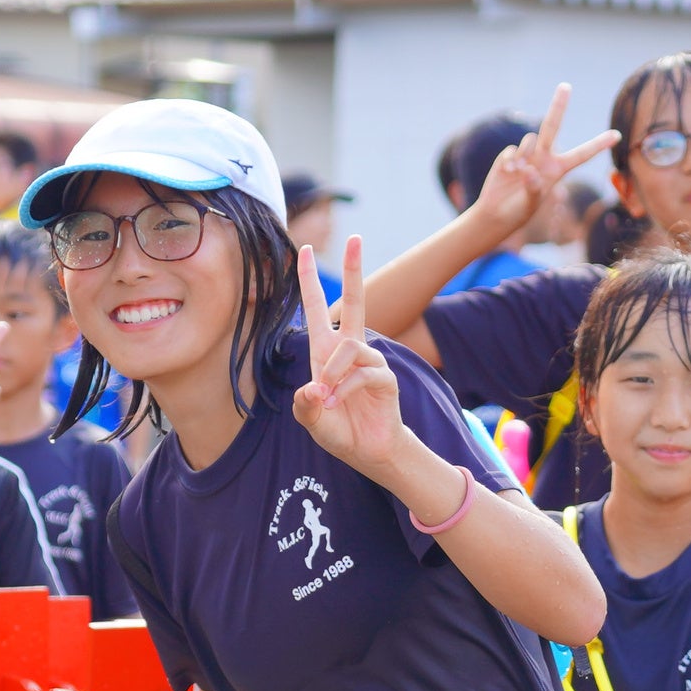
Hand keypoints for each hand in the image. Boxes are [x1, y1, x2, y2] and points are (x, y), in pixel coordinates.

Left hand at [292, 233, 413, 481]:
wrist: (368, 452)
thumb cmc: (339, 430)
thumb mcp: (311, 420)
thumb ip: (305, 406)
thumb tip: (315, 388)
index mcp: (326, 352)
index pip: (318, 308)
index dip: (310, 280)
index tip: (305, 250)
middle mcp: (349, 350)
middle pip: (354, 301)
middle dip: (354, 269)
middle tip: (356, 237)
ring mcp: (370, 361)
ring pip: (349, 346)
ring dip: (334, 374)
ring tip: (329, 399)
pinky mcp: (385, 377)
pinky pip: (364, 372)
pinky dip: (347, 390)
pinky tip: (340, 404)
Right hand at [478, 84, 616, 239]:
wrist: (496, 212)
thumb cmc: (519, 212)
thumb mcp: (530, 204)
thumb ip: (534, 188)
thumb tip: (529, 170)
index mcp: (558, 170)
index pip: (582, 155)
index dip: (599, 145)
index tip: (617, 135)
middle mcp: (544, 158)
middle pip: (552, 126)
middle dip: (558, 105)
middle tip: (565, 85)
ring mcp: (527, 155)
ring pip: (530, 139)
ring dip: (524, 154)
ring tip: (517, 173)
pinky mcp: (510, 155)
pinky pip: (511, 150)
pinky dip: (508, 162)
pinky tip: (506, 173)